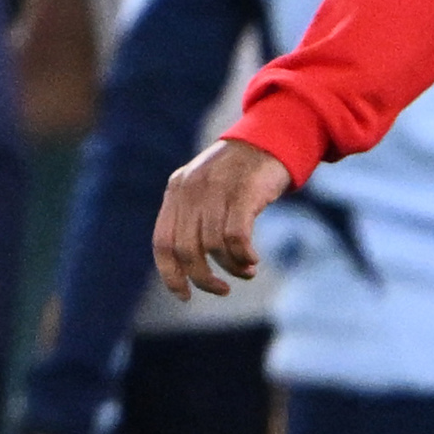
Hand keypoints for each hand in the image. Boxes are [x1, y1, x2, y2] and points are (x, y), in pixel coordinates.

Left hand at [155, 137, 289, 297]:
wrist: (271, 138)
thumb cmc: (239, 174)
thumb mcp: (205, 189)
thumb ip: (191, 218)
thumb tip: (188, 267)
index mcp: (176, 190)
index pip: (162, 242)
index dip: (170, 274)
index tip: (184, 295)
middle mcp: (191, 189)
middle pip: (185, 250)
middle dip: (203, 278)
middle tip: (222, 290)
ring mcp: (216, 189)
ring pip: (212, 247)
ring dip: (231, 268)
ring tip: (246, 271)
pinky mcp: (243, 192)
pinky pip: (236, 237)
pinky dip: (243, 256)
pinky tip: (253, 260)